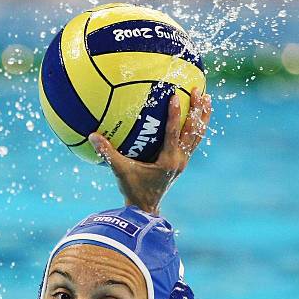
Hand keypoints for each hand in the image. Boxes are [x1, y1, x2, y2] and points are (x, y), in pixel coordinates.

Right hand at [88, 88, 211, 214]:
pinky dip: (196, 127)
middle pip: (192, 131)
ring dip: (202, 117)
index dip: (174, 114)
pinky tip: (196, 116)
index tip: (176, 96)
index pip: (173, 133)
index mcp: (167, 161)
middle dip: (197, 110)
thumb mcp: (120, 171)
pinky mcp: (182, 162)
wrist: (145, 208)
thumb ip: (107, 153)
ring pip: (196, 135)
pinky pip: (193, 141)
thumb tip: (92, 135)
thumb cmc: (133, 190)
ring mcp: (183, 161)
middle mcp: (179, 160)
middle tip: (199, 90)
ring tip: (207, 98)